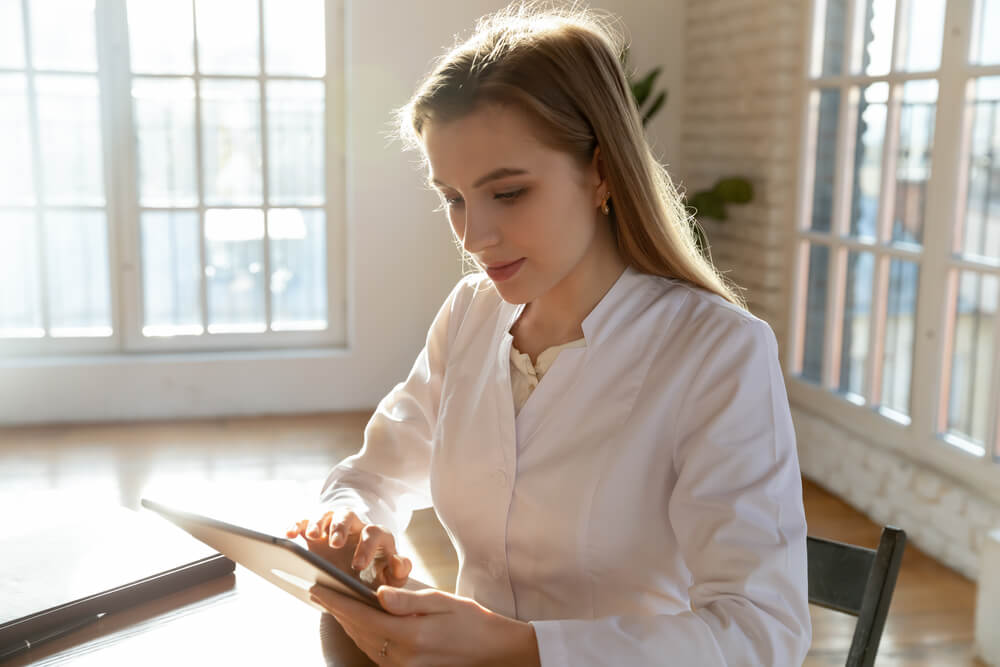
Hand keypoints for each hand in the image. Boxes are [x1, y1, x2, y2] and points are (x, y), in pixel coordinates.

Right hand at [287, 509, 411, 587]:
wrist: (358, 571)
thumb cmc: (376, 575)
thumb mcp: (391, 577)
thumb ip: (399, 572)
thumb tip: (400, 563)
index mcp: (375, 537)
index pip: (374, 534)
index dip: (367, 547)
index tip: (358, 566)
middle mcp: (354, 527)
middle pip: (349, 517)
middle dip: (341, 528)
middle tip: (335, 544)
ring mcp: (334, 526)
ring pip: (328, 515)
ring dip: (320, 522)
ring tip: (312, 536)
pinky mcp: (316, 530)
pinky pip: (306, 521)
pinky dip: (298, 525)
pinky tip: (290, 535)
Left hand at [309, 584, 540, 666]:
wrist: (492, 650)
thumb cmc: (472, 621)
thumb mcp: (443, 602)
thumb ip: (408, 600)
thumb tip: (378, 593)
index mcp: (410, 635)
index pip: (362, 616)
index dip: (337, 602)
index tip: (319, 588)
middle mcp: (402, 656)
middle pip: (358, 631)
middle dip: (336, 611)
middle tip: (318, 593)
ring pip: (363, 643)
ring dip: (346, 624)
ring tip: (333, 605)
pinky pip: (375, 652)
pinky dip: (361, 635)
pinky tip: (357, 624)